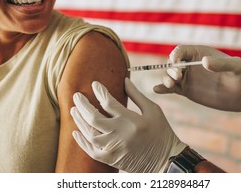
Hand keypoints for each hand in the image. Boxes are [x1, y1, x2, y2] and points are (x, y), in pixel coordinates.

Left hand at [70, 78, 186, 172]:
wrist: (166, 161)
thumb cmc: (162, 133)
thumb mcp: (153, 110)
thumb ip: (136, 95)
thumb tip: (124, 79)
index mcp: (131, 120)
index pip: (108, 102)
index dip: (99, 91)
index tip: (94, 84)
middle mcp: (120, 134)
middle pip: (93, 117)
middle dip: (82, 104)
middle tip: (76, 96)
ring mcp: (114, 148)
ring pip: (89, 133)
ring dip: (79, 120)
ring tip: (74, 110)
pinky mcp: (111, 159)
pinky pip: (91, 151)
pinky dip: (82, 142)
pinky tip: (76, 132)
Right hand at [154, 45, 240, 113]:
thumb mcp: (236, 67)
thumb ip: (222, 63)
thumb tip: (204, 62)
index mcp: (199, 53)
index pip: (181, 50)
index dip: (175, 55)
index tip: (176, 62)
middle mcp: (191, 65)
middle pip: (172, 63)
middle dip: (171, 69)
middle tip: (179, 77)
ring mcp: (188, 78)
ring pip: (170, 76)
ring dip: (166, 79)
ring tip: (170, 84)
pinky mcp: (187, 91)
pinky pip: (172, 89)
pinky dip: (163, 89)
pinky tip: (157, 90)